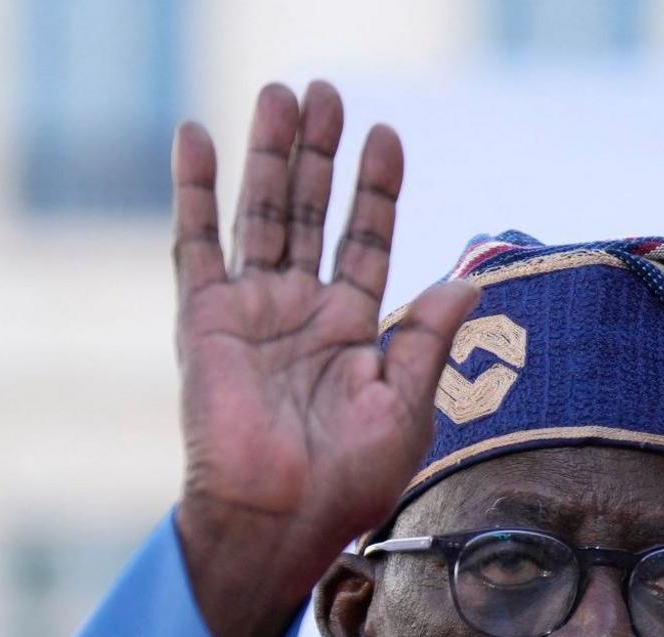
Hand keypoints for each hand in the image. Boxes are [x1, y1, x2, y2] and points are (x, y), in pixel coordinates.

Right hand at [168, 81, 478, 636]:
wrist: (279, 518)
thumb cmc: (347, 482)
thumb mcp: (406, 407)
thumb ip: (429, 338)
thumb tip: (469, 279)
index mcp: (353, 330)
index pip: (365, 240)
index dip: (375, 190)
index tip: (387, 138)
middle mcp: (302, 312)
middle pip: (313, 212)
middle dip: (321, 154)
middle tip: (328, 92)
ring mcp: (252, 310)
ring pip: (263, 213)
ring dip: (271, 154)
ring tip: (281, 93)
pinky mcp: (205, 318)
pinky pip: (196, 241)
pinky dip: (193, 189)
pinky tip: (195, 137)